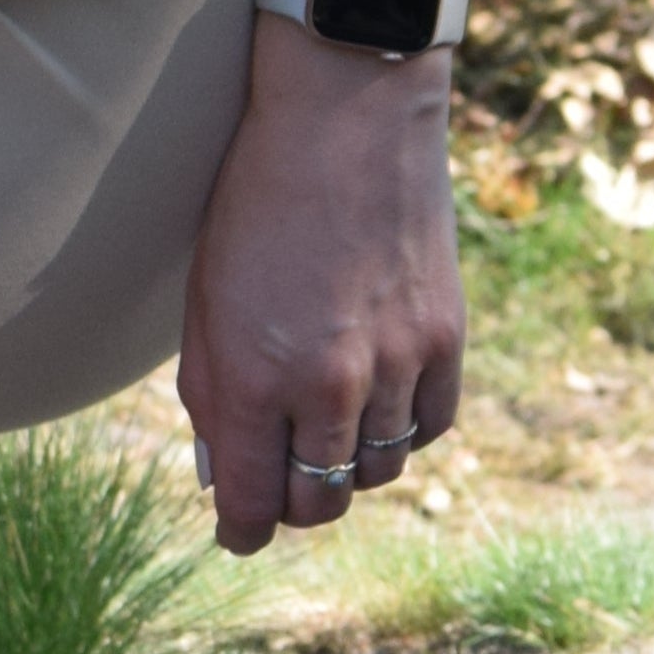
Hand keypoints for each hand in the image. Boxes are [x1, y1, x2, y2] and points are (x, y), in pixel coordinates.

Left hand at [176, 21, 462, 554]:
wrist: (343, 118)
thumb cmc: (254, 199)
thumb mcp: (205, 294)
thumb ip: (213, 388)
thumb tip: (225, 471)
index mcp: (255, 373)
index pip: (256, 501)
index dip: (244, 530)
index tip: (239, 535)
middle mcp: (329, 383)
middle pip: (320, 501)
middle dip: (293, 503)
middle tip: (277, 484)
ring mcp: (396, 365)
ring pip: (378, 473)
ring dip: (347, 465)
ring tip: (323, 427)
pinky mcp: (447, 342)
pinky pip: (428, 429)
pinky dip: (401, 429)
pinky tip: (376, 399)